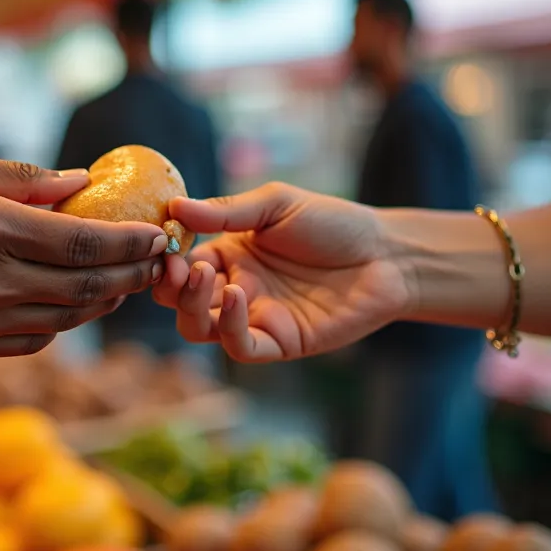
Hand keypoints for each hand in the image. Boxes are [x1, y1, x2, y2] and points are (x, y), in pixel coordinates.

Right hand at [0, 148, 168, 361]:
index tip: (157, 234)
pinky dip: (64, 322)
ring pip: (65, 317)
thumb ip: (23, 177)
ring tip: (125, 279)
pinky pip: (33, 339)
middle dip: (130, 273)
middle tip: (157, 260)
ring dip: (104, 300)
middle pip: (84, 285)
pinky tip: (76, 303)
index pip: (81, 242)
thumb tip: (83, 184)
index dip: (128, 242)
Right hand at [153, 183, 411, 361]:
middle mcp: (235, 288)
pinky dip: (230, 326)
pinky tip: (237, 295)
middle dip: (171, 288)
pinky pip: (241, 347)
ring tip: (203, 277)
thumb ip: (227, 211)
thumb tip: (175, 208)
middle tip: (179, 269)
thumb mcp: (277, 204)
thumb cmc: (334, 224)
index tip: (163, 246)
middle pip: (181, 302)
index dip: (167, 260)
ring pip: (201, 329)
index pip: (180, 264)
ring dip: (191, 307)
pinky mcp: (281, 342)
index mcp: (229, 254)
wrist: (386, 254)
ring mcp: (256, 318)